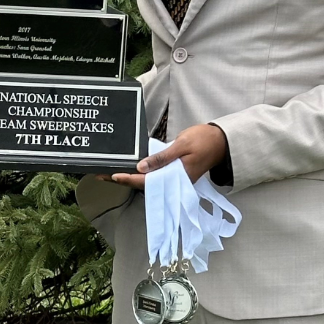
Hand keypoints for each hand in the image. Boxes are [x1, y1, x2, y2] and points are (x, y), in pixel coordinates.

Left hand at [103, 123, 227, 189]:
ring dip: (130, 177)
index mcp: (176, 176)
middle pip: (144, 183)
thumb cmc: (203, 140)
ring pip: (149, 180)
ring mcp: (174, 176)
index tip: (112, 176)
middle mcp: (173, 180)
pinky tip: (131, 167)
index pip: (147, 181)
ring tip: (111, 172)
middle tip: (102, 174)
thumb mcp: (182, 146)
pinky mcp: (175, 171)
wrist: (222, 141)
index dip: (128, 179)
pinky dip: (141, 172)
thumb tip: (141, 168)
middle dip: (124, 179)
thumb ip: (162, 157)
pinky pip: (155, 174)